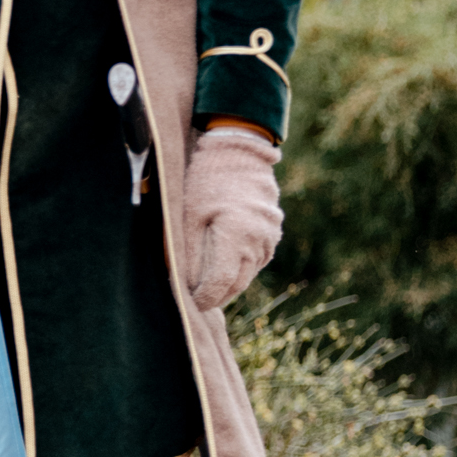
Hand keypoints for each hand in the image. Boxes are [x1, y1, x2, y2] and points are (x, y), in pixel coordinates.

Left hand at [182, 123, 281, 310]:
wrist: (239, 153)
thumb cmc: (207, 181)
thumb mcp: (189, 215)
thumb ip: (189, 252)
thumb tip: (184, 284)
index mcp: (235, 236)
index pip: (220, 283)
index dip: (204, 298)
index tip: (190, 303)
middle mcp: (257, 241)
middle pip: (236, 284)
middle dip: (216, 296)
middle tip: (195, 299)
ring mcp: (269, 238)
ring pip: (248, 274)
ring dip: (229, 283)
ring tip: (207, 286)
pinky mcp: (273, 233)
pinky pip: (256, 261)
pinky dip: (240, 268)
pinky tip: (224, 265)